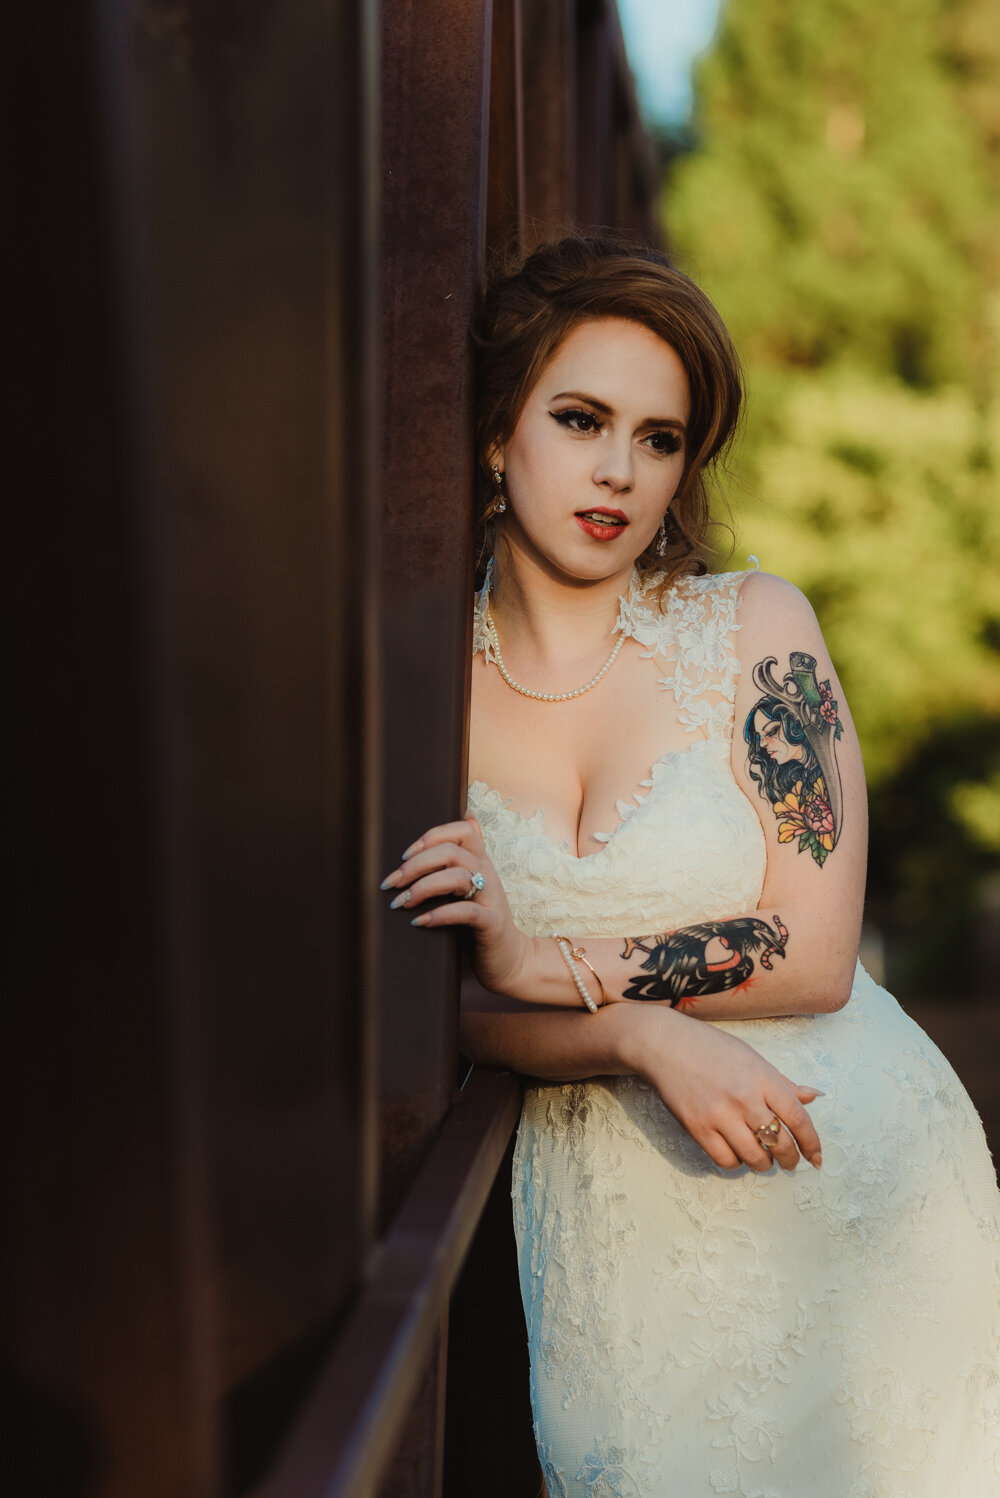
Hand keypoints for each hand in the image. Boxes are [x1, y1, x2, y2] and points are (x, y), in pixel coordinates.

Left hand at [381, 817, 533, 995]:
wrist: (509, 958)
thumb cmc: (481, 921)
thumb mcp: (473, 884)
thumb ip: (465, 856)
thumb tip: (469, 813)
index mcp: (480, 862)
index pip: (463, 831)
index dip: (432, 836)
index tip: (405, 855)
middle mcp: (488, 874)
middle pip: (451, 852)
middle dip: (416, 865)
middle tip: (392, 883)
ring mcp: (492, 897)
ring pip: (457, 877)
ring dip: (423, 888)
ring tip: (401, 903)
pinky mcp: (492, 923)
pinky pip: (465, 911)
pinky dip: (439, 914)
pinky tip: (419, 921)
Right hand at [617, 1005, 822, 1171]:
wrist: (665, 1044)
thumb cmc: (711, 1048)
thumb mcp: (752, 1058)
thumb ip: (783, 1082)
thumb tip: (814, 1096)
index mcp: (762, 1077)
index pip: (798, 1118)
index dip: (811, 1143)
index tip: (815, 1157)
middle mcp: (744, 1097)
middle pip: (780, 1143)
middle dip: (790, 1159)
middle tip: (790, 1162)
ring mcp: (719, 1114)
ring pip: (754, 1157)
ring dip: (764, 1164)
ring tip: (763, 1160)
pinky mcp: (697, 1127)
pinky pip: (725, 1160)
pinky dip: (736, 1163)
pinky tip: (736, 1154)